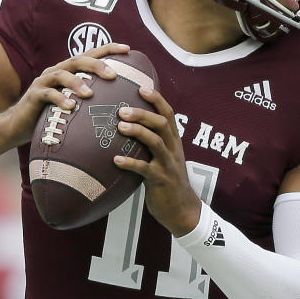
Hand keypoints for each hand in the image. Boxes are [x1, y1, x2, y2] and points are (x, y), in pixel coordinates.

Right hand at [0, 43, 129, 146]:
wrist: (19, 126)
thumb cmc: (53, 114)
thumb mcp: (74, 103)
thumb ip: (92, 98)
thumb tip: (123, 101)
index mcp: (69, 70)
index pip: (90, 55)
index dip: (108, 49)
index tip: (128, 49)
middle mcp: (57, 71)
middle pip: (78, 60)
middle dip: (96, 65)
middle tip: (113, 75)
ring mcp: (44, 82)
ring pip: (62, 74)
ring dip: (77, 82)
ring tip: (90, 94)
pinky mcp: (34, 96)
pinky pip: (47, 94)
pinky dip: (60, 99)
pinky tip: (71, 107)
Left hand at [113, 87, 201, 235]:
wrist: (182, 210)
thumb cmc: (168, 182)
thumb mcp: (164, 159)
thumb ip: (152, 144)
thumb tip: (128, 128)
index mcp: (174, 142)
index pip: (168, 115)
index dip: (157, 100)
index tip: (142, 88)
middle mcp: (173, 150)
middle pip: (162, 124)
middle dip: (143, 114)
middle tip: (122, 110)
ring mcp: (168, 165)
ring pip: (156, 142)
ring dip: (138, 133)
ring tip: (120, 127)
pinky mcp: (161, 181)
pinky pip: (145, 169)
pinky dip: (131, 163)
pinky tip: (116, 160)